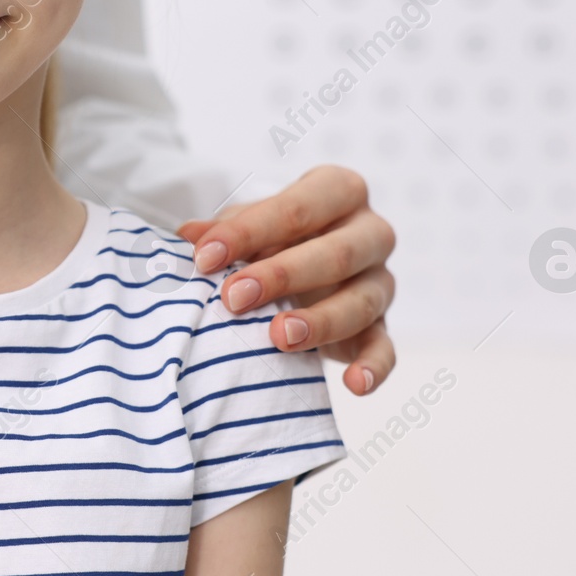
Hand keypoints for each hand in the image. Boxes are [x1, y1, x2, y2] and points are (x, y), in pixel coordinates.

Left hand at [177, 165, 395, 396]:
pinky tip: (354, 384)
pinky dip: (374, 368)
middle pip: (337, 253)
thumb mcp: (249, 224)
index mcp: (338, 191)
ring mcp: (380, 281)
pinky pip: (387, 349)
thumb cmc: (274, 235)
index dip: (248, 232)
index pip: (297, 208)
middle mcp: (370, 232)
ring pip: (362, 303)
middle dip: (283, 276)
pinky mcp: (381, 327)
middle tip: (234, 298)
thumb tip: (188, 235)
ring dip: (320, 322)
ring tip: (277, 337)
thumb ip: (224, 229)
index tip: (204, 258)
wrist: (305, 265)